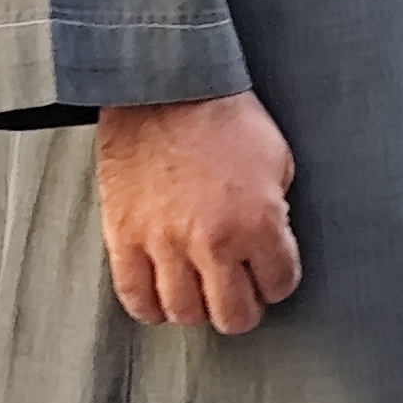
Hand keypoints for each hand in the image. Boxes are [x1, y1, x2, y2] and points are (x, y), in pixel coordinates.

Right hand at [97, 91, 300, 333]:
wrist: (164, 88)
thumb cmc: (225, 117)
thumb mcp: (276, 160)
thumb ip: (274, 211)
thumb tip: (268, 244)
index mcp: (258, 221)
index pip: (279, 283)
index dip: (277, 281)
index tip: (270, 275)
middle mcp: (212, 241)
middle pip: (233, 314)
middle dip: (242, 309)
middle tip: (239, 295)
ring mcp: (163, 243)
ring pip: (185, 313)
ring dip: (198, 309)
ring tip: (201, 295)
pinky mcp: (123, 237)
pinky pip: (135, 297)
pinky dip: (151, 308)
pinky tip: (161, 300)